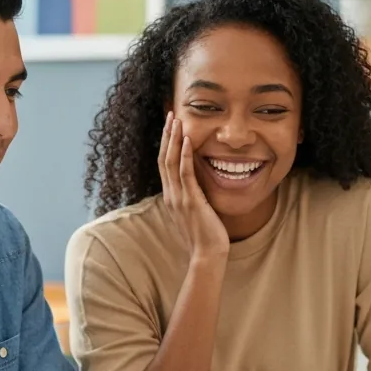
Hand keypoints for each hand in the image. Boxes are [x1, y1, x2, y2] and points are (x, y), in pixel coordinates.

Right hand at [159, 112, 228, 260]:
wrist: (207, 255)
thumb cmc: (204, 235)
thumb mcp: (195, 211)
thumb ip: (192, 197)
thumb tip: (196, 185)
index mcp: (171, 197)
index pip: (164, 165)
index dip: (165, 144)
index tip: (170, 127)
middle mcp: (171, 195)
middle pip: (163, 158)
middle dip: (166, 135)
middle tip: (170, 115)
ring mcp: (179, 198)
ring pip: (170, 162)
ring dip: (173, 139)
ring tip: (176, 120)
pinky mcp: (191, 201)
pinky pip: (185, 174)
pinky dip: (184, 155)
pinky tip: (187, 140)